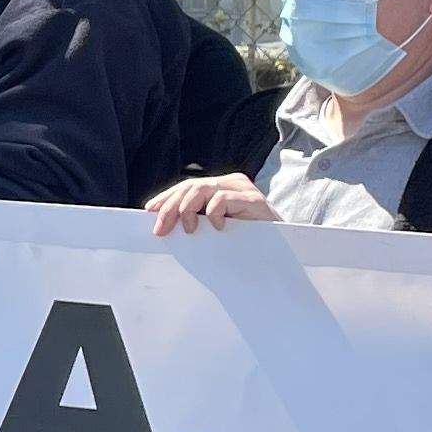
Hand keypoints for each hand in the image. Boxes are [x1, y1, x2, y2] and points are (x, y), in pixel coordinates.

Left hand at [146, 173, 274, 236]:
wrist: (282, 248)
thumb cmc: (247, 241)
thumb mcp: (217, 229)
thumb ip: (198, 221)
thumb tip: (164, 224)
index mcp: (221, 187)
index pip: (187, 187)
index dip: (167, 197)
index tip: (149, 211)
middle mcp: (231, 183)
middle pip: (191, 187)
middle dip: (171, 207)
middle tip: (160, 229)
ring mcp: (244, 189)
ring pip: (204, 189)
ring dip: (188, 210)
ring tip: (187, 229)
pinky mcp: (254, 200)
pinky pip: (224, 199)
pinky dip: (214, 213)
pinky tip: (217, 228)